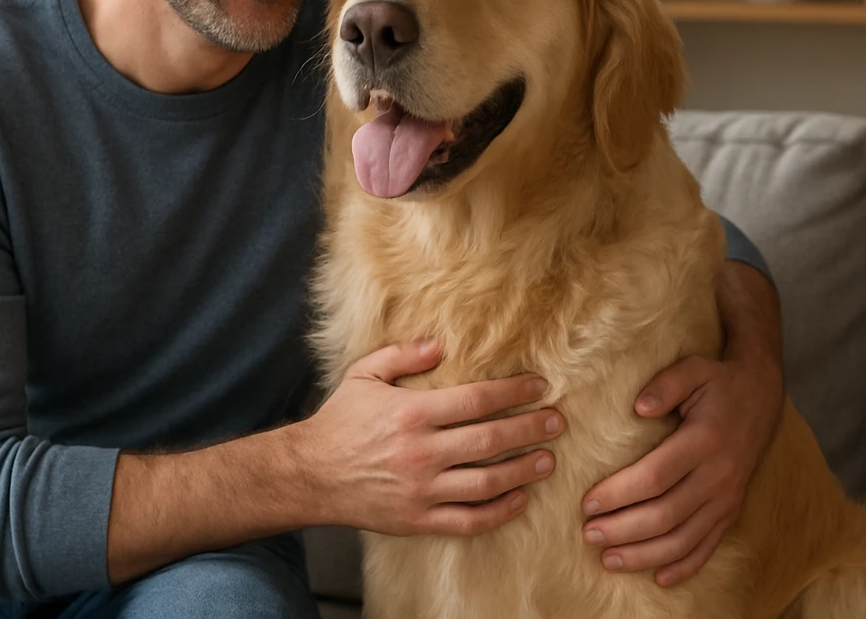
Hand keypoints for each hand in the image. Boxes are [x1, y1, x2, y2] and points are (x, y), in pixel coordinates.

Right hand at [294, 339, 564, 535]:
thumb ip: (402, 355)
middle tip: (556, 422)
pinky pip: (469, 521)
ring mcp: (421, 490)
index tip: (540, 387)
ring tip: (547, 460)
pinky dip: (499, 512)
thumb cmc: (339, 421)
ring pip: (487, 483)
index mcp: (412, 413)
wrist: (309, 475)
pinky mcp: (418, 520)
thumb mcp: (363, 375)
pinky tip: (519, 499)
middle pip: (490, 441)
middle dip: (530, 430)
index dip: (513, 393)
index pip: (476, 400)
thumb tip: (440, 344)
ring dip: (523, 471)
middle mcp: (421, 453)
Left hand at [580, 261, 783, 585]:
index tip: (587, 502)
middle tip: (589, 535)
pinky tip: (658, 578)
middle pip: (666, 515)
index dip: (619, 493)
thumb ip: (665, 385)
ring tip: (609, 559)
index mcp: (704, 441)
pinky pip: (708, 546)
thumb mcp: (693, 370)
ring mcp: (728, 497)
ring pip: (684, 539)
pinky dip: (684, 566)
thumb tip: (638, 406)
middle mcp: (719, 475)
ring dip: (645, 554)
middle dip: (623, 530)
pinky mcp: (732, 510)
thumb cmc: (718, 382)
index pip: (655, 477)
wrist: (762, 395)